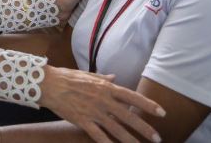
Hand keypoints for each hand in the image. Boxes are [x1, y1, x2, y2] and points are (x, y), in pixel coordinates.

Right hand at [39, 66, 164, 142]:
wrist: (49, 84)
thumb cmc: (68, 77)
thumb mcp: (88, 75)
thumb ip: (103, 78)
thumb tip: (115, 78)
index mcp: (106, 87)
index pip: (132, 97)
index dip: (148, 105)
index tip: (162, 113)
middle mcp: (103, 100)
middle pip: (129, 116)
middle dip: (144, 128)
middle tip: (157, 138)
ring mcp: (94, 112)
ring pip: (117, 129)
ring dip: (130, 139)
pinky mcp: (83, 121)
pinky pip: (98, 136)